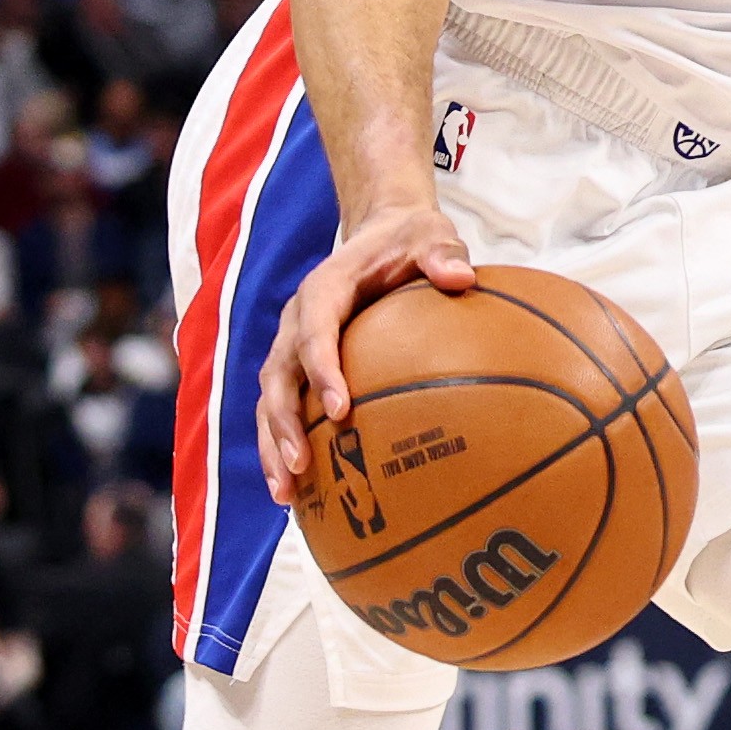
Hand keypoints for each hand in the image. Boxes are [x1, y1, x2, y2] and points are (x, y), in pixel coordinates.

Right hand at [258, 201, 474, 506]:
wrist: (382, 234)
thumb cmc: (410, 240)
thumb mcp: (431, 235)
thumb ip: (442, 253)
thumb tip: (460, 277)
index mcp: (324, 287)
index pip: (314, 330)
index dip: (321, 370)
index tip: (339, 411)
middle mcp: (298, 320)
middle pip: (278, 375)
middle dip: (283, 423)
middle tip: (300, 467)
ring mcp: (292, 346)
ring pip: (270, 400)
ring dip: (273, 446)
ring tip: (285, 495)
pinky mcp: (298, 366)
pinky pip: (282, 409)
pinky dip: (283, 447)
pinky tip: (299, 494)